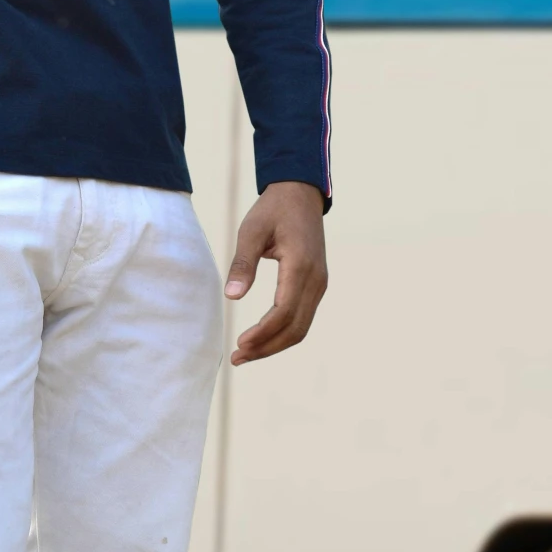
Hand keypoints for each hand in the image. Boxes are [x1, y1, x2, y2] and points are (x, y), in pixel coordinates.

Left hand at [224, 181, 327, 364]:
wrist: (300, 193)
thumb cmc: (273, 209)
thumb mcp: (251, 230)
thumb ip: (243, 264)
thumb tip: (232, 297)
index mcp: (300, 266)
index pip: (283, 312)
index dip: (262, 333)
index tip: (239, 344)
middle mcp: (316, 279)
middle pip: (295, 328)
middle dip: (267, 347)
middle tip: (238, 358)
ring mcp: (319, 283)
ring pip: (301, 327)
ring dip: (275, 344)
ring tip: (246, 354)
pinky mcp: (316, 285)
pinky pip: (302, 317)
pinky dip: (283, 332)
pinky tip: (262, 338)